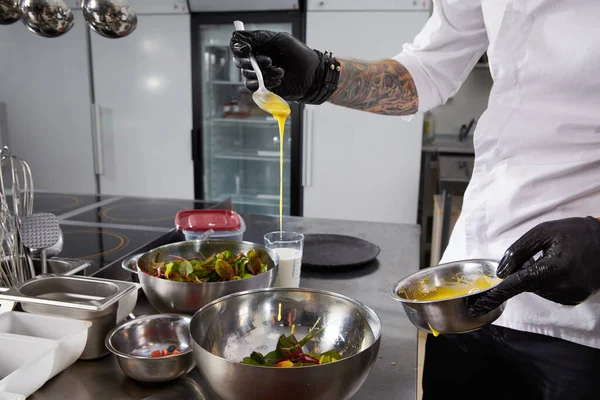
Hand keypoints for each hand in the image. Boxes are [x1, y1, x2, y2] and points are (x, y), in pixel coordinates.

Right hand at [230, 30, 334, 102]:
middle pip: (239, 60)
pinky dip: (264, 83)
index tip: (247, 49)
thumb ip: (260, 37)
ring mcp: (258, 74)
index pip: (237, 43)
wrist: (312, 76)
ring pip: (246, 74)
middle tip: (269, 61)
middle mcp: (256, 59)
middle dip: (251, 62)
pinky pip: (253, 86)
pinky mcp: (263, 87)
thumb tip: (242, 38)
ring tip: (280, 71)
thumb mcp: (282, 40)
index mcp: (259, 45)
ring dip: (263, 73)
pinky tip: (278, 79)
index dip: (238, 46)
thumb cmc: (301, 56)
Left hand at [468, 216, 599, 316]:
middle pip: (526, 285)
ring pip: (537, 289)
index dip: (496, 294)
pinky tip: (560, 267)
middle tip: (540, 255)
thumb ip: (518, 251)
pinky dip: (547, 281)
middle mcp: (561, 289)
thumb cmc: (576, 233)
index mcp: (553, 270)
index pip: (516, 285)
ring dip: (536, 276)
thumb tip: (501, 273)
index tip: (480, 304)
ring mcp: (570, 297)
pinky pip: (550, 292)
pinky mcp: (575, 299)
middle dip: (524, 271)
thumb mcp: (543, 232)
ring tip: (554, 258)